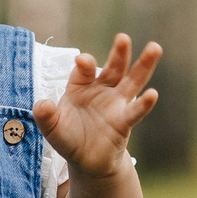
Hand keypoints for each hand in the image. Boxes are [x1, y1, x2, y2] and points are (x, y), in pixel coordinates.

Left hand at [34, 34, 160, 178]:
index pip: (85, 70)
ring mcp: (116, 103)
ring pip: (132, 81)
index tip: (83, 61)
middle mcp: (102, 89)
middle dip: (118, 53)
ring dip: (143, 65)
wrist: (86, 160)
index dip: (85, 65)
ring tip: (154, 48)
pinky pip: (135, 111)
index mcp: (81, 86)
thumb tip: (42, 104)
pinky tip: (152, 94)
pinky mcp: (125, 121)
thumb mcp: (52, 128)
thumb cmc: (69, 138)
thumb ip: (45, 116)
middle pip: (113, 68)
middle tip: (122, 38)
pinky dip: (144, 103)